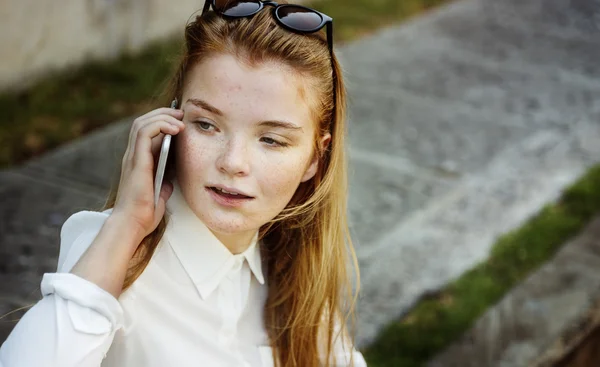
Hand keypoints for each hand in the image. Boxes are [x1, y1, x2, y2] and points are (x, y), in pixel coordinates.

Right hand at [112, 107, 184, 244]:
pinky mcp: (136, 161)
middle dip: (163, 113)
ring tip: (180, 118)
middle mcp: (133, 156)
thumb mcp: (161, 192)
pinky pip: (144, 133)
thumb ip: (165, 180)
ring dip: (163, 116)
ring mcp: (132, 157)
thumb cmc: (146, 213)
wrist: (134, 224)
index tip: (181, 121)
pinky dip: (160, 125)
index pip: (146, 131)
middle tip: (181, 114)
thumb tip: (173, 176)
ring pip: (142, 123)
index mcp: (138, 161)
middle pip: (143, 122)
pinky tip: (176, 129)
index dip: (162, 121)